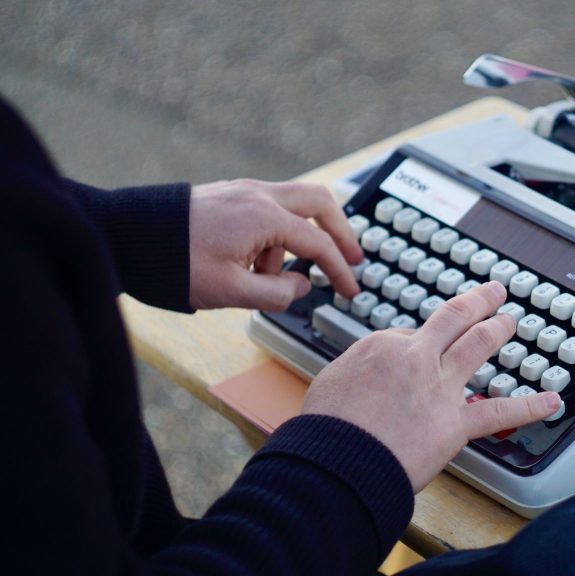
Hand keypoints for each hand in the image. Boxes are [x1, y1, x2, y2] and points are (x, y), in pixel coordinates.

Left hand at [189, 179, 362, 309]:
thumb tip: (299, 286)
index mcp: (264, 216)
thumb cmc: (174, 261)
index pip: (318, 243)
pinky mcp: (232, 195)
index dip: (340, 270)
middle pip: (320, 202)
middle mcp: (259, 195)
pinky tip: (257, 261)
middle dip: (341, 231)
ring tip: (270, 277)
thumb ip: (275, 294)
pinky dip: (277, 232)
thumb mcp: (230, 291)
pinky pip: (270, 208)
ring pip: (295, 204)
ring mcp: (245, 190)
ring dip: (298, 238)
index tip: (350, 291)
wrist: (128, 235)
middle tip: (350, 258)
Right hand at [301, 281, 562, 491]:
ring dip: (499, 329)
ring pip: (478, 345)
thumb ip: (358, 369)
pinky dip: (530, 406)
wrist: (336, 463)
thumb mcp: (330, 381)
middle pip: (454, 319)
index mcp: (384, 346)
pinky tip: (552, 402)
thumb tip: (371, 371)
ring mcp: (440, 387)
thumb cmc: (326, 431)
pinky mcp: (455, 423)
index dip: (418, 343)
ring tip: (511, 321)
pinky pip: (499, 412)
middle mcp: (416, 357)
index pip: (411, 335)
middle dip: (477, 303)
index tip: (419, 351)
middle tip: (493, 293)